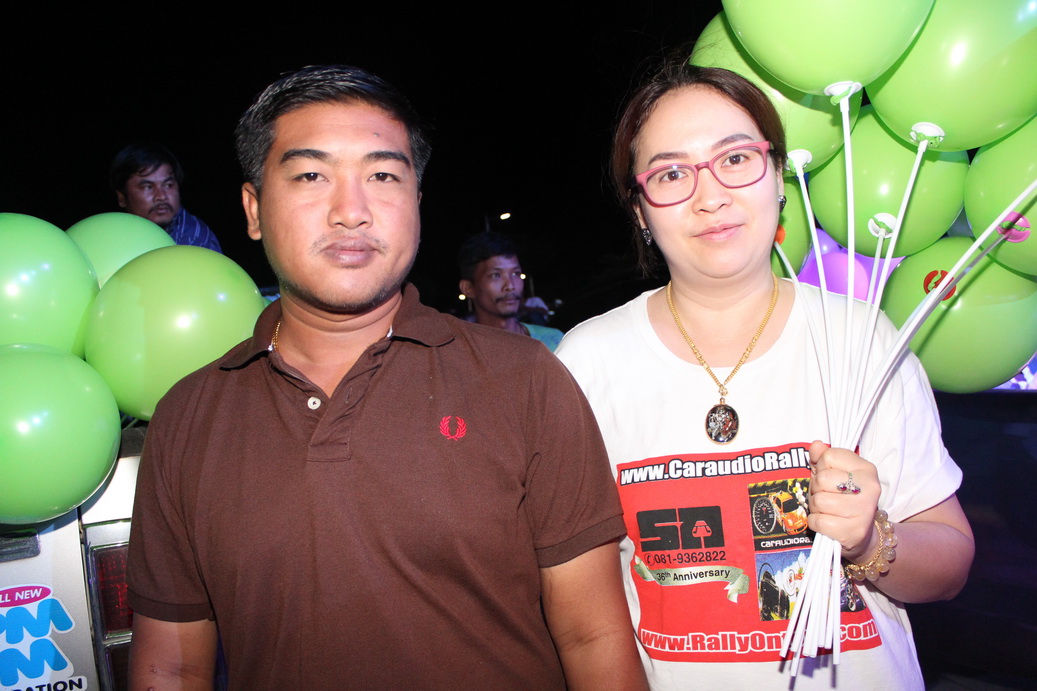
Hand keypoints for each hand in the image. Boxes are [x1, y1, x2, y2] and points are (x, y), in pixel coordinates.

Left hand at [807, 440, 879, 562]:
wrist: (861, 534)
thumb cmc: (843, 498)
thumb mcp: (834, 473)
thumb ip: (822, 458)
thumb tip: (816, 445)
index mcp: (866, 468)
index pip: (829, 456)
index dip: (821, 467)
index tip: (830, 478)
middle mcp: (870, 487)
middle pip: (822, 479)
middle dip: (816, 489)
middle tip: (827, 496)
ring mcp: (864, 511)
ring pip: (819, 501)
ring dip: (816, 507)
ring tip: (828, 510)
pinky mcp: (854, 531)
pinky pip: (818, 521)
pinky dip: (815, 522)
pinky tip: (827, 523)